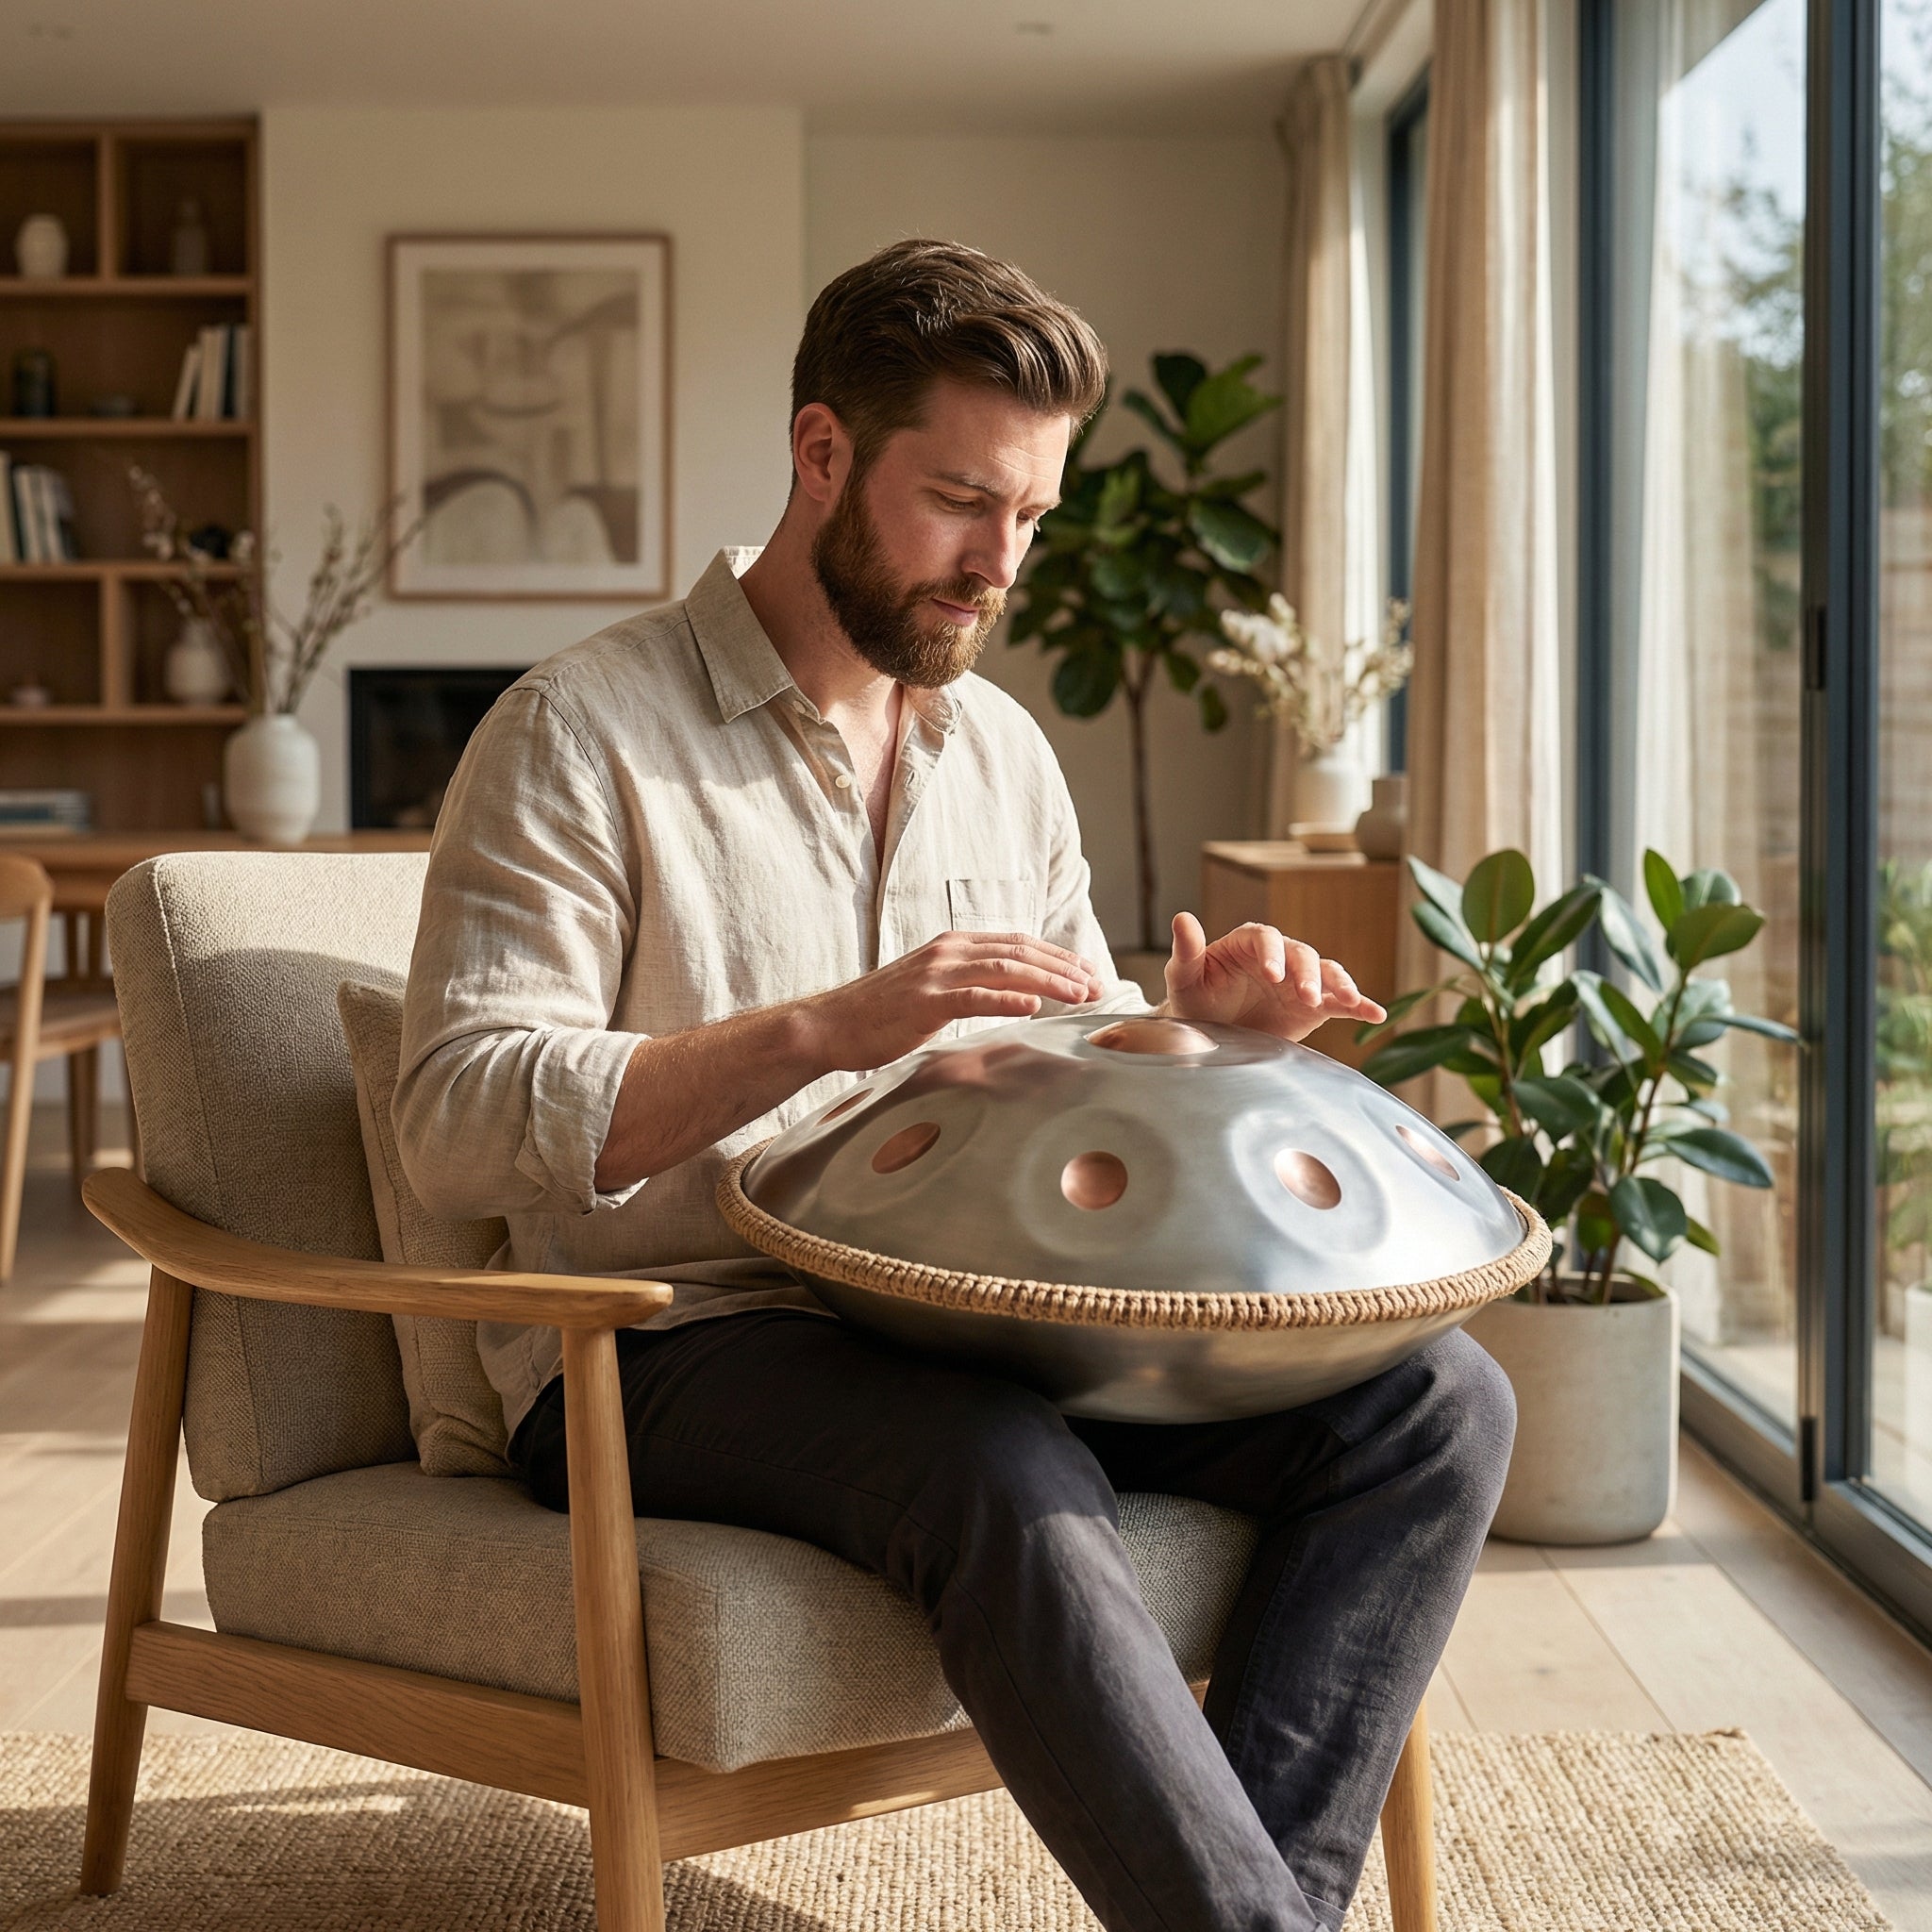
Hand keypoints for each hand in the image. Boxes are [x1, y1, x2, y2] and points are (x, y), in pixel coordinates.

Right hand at [801, 929, 1104, 1072]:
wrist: (830, 1025)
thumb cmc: (880, 1014)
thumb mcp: (931, 989)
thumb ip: (967, 985)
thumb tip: (1011, 996)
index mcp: (953, 945)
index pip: (1018, 942)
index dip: (1057, 954)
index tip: (1088, 970)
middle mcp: (949, 951)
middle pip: (1020, 950)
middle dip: (1064, 966)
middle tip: (1098, 983)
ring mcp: (936, 975)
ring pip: (1006, 969)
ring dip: (1049, 980)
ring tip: (1080, 993)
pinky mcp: (925, 1002)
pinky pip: (974, 997)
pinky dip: (1007, 999)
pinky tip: (1034, 1005)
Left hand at [1160, 912, 1384, 1043]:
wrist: (1209, 1031)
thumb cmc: (1194, 997)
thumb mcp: (1185, 977)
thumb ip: (1187, 951)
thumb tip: (1181, 917)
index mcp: (1248, 942)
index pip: (1265, 938)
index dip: (1271, 953)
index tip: (1271, 975)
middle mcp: (1280, 956)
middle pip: (1301, 954)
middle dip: (1306, 973)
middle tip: (1305, 995)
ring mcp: (1299, 980)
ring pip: (1327, 973)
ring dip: (1338, 985)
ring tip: (1347, 1000)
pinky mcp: (1314, 1006)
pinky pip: (1341, 1002)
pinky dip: (1360, 1006)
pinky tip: (1376, 1014)